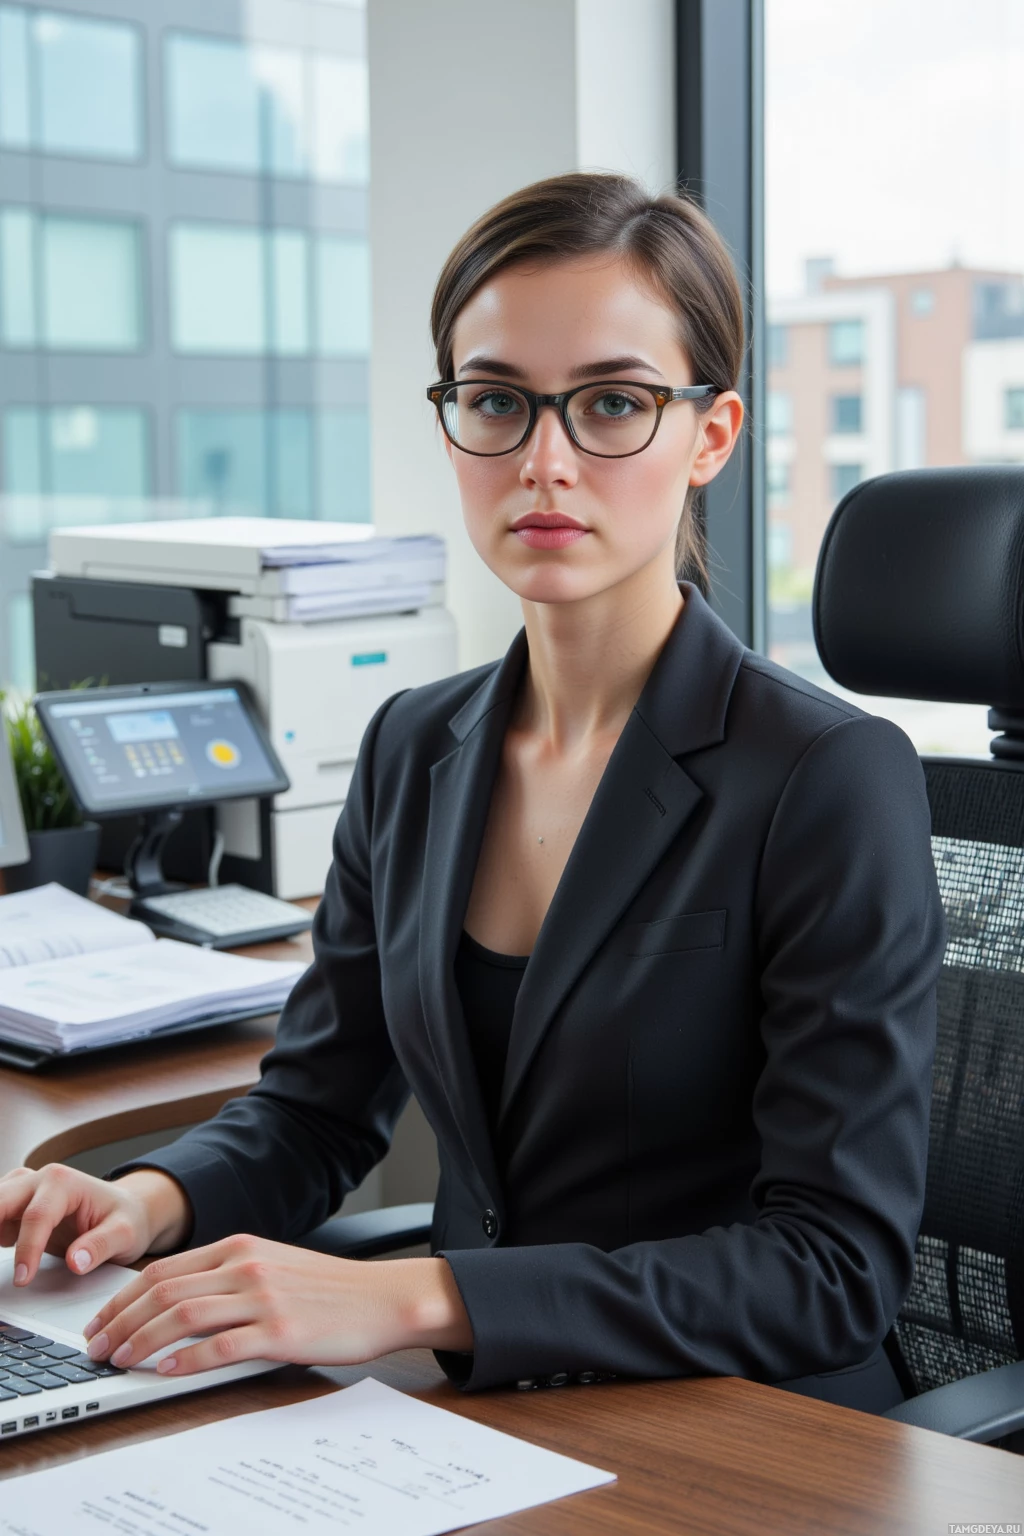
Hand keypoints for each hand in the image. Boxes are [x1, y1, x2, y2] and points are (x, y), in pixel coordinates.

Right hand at [0, 1164, 191, 1284]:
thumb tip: (75, 1262)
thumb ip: (101, 1245)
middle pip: (1, 1201)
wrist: (129, 1209)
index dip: (27, 1249)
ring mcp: (26, 1191)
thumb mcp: (125, 1233)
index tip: (23, 1279)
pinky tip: (1, 1249)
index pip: (36, 1216)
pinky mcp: (18, 1206)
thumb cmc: (126, 1217)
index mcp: (64, 1182)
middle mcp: (40, 1180)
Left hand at [82, 1234, 472, 1375]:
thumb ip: (229, 1276)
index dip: (123, 1297)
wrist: (383, 1298)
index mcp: (241, 1247)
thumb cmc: (331, 1289)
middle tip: (97, 1346)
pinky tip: (167, 1371)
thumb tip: (177, 1301)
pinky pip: (221, 1345)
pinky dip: (187, 1358)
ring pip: (183, 1315)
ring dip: (142, 1340)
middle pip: (163, 1290)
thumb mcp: (273, 1267)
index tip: (101, 1320)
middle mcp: (246, 1265)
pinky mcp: (281, 1330)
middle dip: (120, 1320)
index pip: (164, 1269)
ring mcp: (263, 1297)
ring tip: (120, 1360)